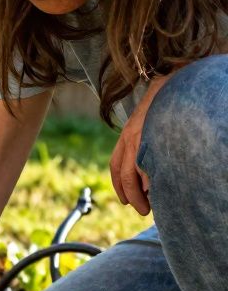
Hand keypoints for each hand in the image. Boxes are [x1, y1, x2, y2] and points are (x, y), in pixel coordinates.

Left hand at [109, 75, 170, 216]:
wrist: (173, 81)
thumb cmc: (164, 105)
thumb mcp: (147, 125)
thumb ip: (144, 143)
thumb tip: (150, 173)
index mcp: (127, 135)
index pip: (116, 166)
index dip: (120, 185)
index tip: (125, 200)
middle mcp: (131, 136)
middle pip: (126, 174)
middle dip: (132, 195)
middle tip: (142, 210)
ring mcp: (143, 134)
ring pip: (138, 171)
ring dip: (142, 191)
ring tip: (152, 204)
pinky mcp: (155, 134)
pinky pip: (153, 161)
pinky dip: (154, 177)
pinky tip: (159, 187)